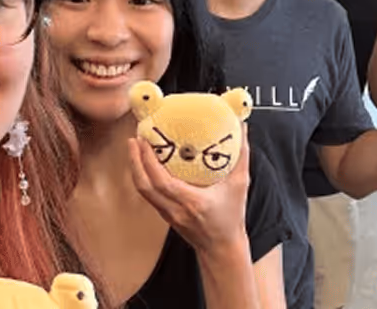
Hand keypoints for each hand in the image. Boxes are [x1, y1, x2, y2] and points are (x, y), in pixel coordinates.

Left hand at [128, 123, 250, 254]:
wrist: (222, 248)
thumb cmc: (232, 217)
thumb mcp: (240, 185)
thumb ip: (241, 156)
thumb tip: (242, 128)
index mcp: (193, 202)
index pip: (162, 182)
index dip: (149, 161)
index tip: (146, 141)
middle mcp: (176, 209)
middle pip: (144, 186)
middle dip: (135, 160)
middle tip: (134, 139)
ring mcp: (168, 214)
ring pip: (142, 191)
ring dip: (136, 167)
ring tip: (135, 146)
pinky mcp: (165, 215)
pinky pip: (148, 194)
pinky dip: (143, 176)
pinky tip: (144, 163)